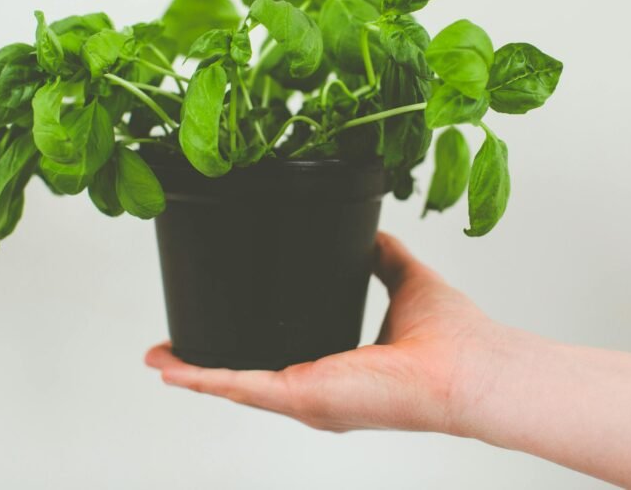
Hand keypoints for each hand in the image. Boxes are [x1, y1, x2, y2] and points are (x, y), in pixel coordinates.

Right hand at [145, 232, 508, 433]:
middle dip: (205, 367)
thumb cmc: (454, 338)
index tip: (215, 331)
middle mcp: (319, 392)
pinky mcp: (304, 395)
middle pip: (247, 379)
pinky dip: (204, 377)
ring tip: (159, 360)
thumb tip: (373, 232)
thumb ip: (384, 257)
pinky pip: (240, 386)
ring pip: (234, 385)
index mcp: (338, 369)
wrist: (471, 365)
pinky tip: (174, 368)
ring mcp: (308, 399)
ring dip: (194, 372)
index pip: (279, 361)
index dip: (244, 349)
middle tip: (168, 353)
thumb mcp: (406, 281)